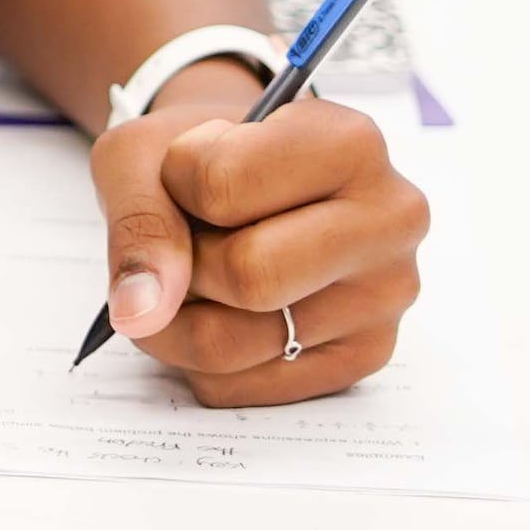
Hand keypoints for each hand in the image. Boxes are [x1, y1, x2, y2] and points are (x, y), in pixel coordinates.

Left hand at [87, 83, 427, 405]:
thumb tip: (141, 311)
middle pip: (248, 277)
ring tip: (196, 276)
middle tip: (191, 236)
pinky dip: (198, 359)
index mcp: (350, 143)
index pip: (221, 184)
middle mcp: (390, 220)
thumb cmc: (200, 158)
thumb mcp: (145, 152)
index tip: (192, 170)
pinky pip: (243, 386)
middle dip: (184, 263)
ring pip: (236, 345)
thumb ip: (139, 219)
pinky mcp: (364, 357)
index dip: (175, 181)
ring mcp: (386, 297)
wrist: (240, 177)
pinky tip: (219, 312)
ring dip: (179, 319)